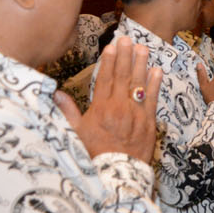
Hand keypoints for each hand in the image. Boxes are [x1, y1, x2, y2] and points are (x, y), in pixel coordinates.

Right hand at [59, 35, 161, 162]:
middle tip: (128, 39)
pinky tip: (157, 71)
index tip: (111, 47)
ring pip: (139, 85)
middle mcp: (119, 108)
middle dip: (125, 56)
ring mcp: (136, 114)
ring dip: (141, 65)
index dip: (108, 61)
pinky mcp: (149, 123)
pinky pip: (153, 100)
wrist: (116, 173)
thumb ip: (68, 112)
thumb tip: (56, 94)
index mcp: (100, 109)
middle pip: (123, 77)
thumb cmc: (94, 154)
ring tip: (143, 48)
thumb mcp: (75, 133)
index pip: (105, 79)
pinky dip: (155, 85)